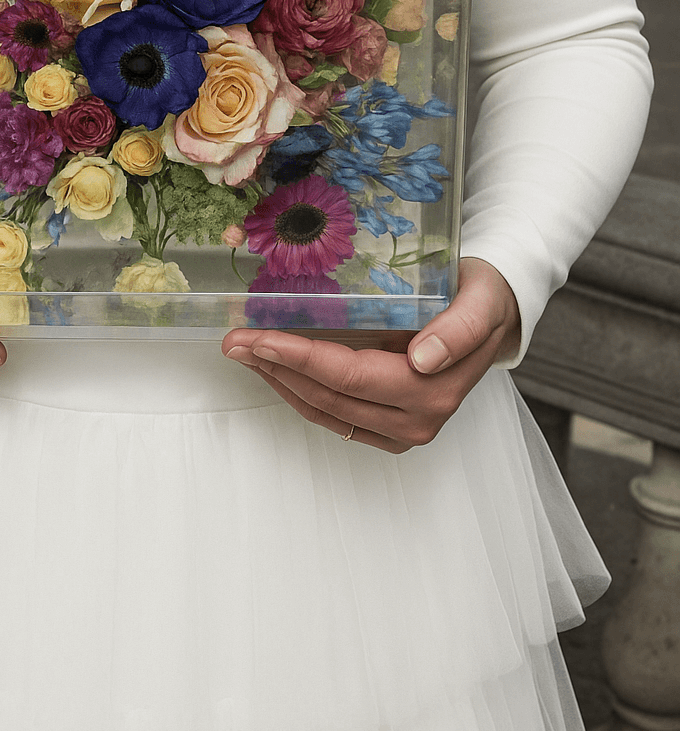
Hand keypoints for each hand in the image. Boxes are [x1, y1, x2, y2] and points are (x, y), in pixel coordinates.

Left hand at [221, 259, 520, 452]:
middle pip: (328, 397)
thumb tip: (425, 359)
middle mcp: (418, 419)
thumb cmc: (481, 297)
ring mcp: (403, 431)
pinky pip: (332, 417)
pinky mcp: (389, 433)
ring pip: (324, 412)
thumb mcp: (481, 299)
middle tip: (235, 341)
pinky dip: (298, 393)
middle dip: (276, 368)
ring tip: (246, 351)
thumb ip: (459, 328)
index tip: (260, 339)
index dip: (300, 358)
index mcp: (435, 389)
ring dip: (280, 382)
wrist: (494, 317)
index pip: (350, 376)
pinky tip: (275, 368)